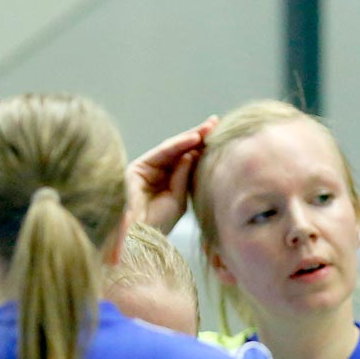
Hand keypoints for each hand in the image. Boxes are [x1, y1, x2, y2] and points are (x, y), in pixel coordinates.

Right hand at [125, 116, 217, 233]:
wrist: (140, 236)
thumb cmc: (160, 223)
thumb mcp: (179, 198)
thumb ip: (184, 176)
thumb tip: (192, 153)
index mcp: (167, 183)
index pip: (186, 161)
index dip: (202, 148)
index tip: (222, 135)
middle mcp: (156, 173)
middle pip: (179, 151)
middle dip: (197, 137)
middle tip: (216, 123)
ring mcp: (146, 170)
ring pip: (171, 148)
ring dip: (190, 137)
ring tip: (208, 128)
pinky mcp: (137, 168)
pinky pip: (161, 152)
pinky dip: (177, 144)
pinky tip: (193, 138)